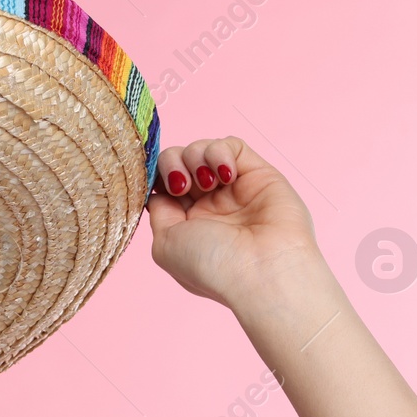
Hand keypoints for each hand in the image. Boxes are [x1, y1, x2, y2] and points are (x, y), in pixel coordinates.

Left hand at [145, 136, 324, 311]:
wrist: (262, 271)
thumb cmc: (212, 266)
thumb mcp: (166, 244)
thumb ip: (158, 213)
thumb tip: (156, 191)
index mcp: (185, 224)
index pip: (161, 185)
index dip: (154, 178)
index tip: (154, 184)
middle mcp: (208, 204)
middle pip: (177, 162)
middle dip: (171, 164)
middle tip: (181, 186)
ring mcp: (232, 188)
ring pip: (200, 149)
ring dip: (194, 158)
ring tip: (207, 183)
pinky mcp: (257, 172)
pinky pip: (230, 145)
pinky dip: (219, 152)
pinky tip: (226, 174)